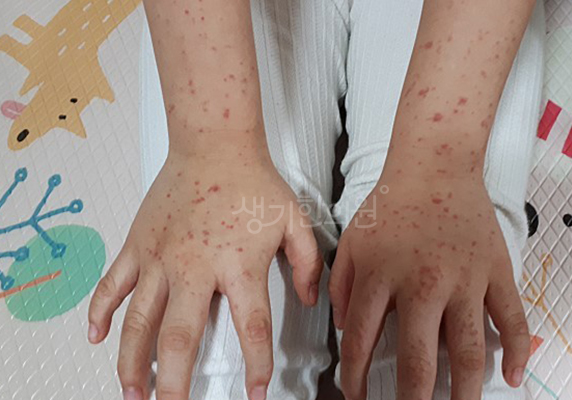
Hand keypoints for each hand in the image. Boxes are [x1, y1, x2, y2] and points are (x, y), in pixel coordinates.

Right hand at [87, 140, 322, 399]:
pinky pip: (112, 283)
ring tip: (133, 392)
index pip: (251, 328)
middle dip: (175, 382)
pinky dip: (100, 311)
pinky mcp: (138, 244)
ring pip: (139, 319)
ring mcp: (161, 257)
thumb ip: (307, 263)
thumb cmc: (251, 181)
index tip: (253, 395)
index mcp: (237, 264)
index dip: (255, 367)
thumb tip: (311, 297)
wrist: (214, 144)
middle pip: (180, 336)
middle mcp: (195, 266)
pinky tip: (94, 335)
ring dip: (132, 361)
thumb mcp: (294, 221)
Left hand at [329, 174, 528, 399]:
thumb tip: (344, 327)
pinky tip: (510, 377)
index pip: (362, 341)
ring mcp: (464, 280)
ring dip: (462, 391)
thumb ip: (340, 285)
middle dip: (412, 399)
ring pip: (467, 350)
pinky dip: (515, 352)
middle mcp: (423, 285)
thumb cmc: (391, 203)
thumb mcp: (350, 240)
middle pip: (418, 360)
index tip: (356, 395)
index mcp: (381, 277)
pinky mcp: (495, 271)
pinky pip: (511, 319)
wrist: (434, 166)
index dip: (355, 377)